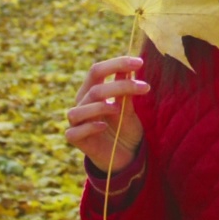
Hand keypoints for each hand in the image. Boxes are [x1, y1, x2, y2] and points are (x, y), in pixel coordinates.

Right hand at [65, 56, 149, 173]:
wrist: (124, 157)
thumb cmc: (124, 129)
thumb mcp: (128, 108)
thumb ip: (125, 90)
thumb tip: (129, 67)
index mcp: (92, 90)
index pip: (97, 70)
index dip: (116, 64)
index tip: (139, 62)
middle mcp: (81, 103)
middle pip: (94, 89)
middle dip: (119, 86)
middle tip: (144, 87)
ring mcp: (76, 121)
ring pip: (81, 108)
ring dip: (101, 107)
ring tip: (119, 109)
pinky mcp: (75, 139)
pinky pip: (75, 131)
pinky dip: (89, 127)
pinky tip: (104, 126)